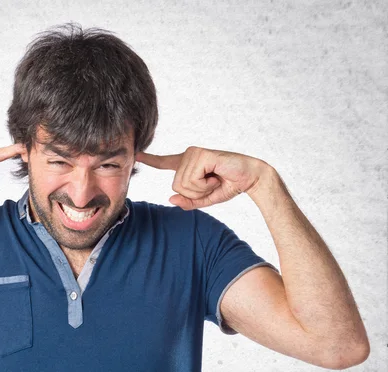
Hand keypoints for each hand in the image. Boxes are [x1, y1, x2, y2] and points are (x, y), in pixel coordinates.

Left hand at [135, 146, 268, 209]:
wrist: (250, 178)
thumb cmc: (228, 185)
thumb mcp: (205, 199)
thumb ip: (188, 201)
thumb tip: (171, 199)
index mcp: (187, 164)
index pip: (164, 162)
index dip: (150, 160)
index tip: (136, 155)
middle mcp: (188, 155)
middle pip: (176, 187)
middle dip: (195, 194)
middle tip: (212, 184)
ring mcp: (194, 153)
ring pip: (182, 186)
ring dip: (201, 190)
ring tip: (215, 180)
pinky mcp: (201, 155)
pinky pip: (192, 181)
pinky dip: (205, 185)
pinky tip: (216, 176)